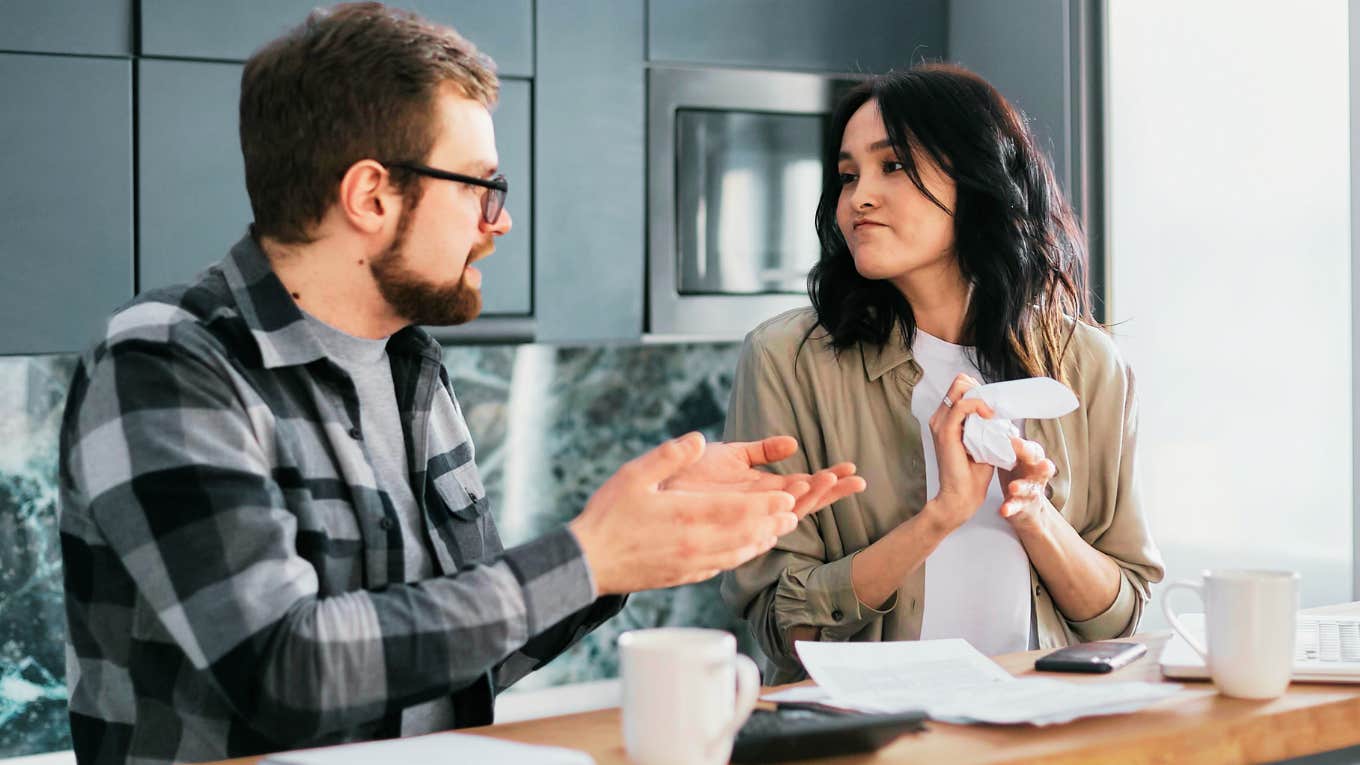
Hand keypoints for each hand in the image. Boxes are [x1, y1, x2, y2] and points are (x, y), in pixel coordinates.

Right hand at [568, 432, 801, 594]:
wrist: (588, 563)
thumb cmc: (608, 516)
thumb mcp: (634, 475)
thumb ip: (668, 456)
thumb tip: (698, 439)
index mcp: (685, 516)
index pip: (737, 511)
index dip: (765, 505)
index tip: (787, 497)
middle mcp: (694, 544)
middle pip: (745, 534)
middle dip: (772, 523)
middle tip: (794, 513)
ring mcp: (690, 564)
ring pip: (737, 554)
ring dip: (761, 541)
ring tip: (778, 531)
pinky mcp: (684, 576)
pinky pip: (722, 567)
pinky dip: (741, 556)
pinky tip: (746, 550)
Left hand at [660, 435, 865, 518]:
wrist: (657, 486)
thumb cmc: (690, 474)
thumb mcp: (733, 454)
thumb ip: (763, 450)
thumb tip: (794, 443)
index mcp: (763, 490)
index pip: (805, 487)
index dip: (829, 480)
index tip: (852, 469)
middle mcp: (759, 506)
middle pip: (805, 502)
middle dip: (830, 491)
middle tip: (857, 480)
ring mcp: (746, 515)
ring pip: (787, 511)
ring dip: (809, 496)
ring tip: (830, 479)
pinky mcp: (730, 521)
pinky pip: (759, 519)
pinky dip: (777, 509)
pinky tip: (797, 496)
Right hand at [923, 373, 996, 532]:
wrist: (962, 496)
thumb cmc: (973, 473)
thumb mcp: (983, 441)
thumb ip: (986, 423)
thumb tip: (1000, 410)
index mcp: (946, 419)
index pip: (961, 387)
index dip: (980, 390)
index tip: (995, 405)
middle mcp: (940, 418)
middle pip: (960, 382)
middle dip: (981, 390)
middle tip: (994, 408)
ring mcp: (940, 423)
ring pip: (960, 388)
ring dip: (982, 397)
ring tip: (993, 415)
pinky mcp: (945, 431)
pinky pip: (961, 406)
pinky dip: (978, 406)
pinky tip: (989, 417)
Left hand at [998, 435, 1055, 531]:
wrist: (1022, 506)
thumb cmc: (1017, 475)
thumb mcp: (1013, 456)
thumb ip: (1005, 442)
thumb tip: (989, 420)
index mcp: (1031, 460)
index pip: (1033, 450)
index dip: (1025, 446)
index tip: (1014, 440)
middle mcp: (1036, 474)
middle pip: (1042, 467)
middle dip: (1039, 464)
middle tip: (1036, 461)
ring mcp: (1031, 491)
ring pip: (1031, 488)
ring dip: (1022, 487)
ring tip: (1013, 487)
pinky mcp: (1023, 507)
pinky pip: (1018, 507)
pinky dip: (1011, 508)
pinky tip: (1003, 510)